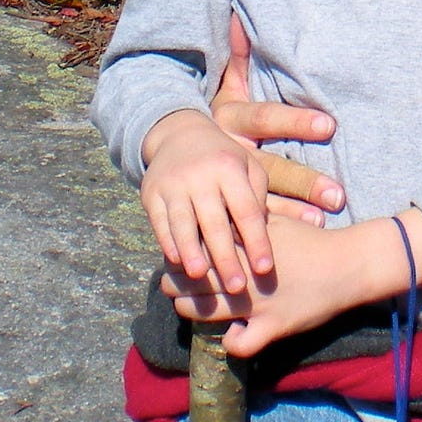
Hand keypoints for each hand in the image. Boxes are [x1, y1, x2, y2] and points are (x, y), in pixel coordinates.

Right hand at [138, 109, 273, 292]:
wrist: (178, 134)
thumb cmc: (224, 159)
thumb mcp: (248, 167)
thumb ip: (258, 198)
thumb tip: (270, 235)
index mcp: (230, 169)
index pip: (247, 211)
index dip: (257, 241)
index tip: (266, 268)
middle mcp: (201, 176)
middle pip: (215, 222)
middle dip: (226, 257)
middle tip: (237, 287)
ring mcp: (174, 184)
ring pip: (183, 223)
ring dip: (191, 251)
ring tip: (200, 276)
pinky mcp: (151, 192)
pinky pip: (159, 221)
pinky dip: (167, 242)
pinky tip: (175, 261)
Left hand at [162, 216, 375, 356]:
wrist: (347, 265)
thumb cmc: (310, 240)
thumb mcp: (276, 220)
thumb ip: (245, 219)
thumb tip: (216, 211)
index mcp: (245, 245)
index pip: (198, 248)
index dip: (179, 253)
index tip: (173, 255)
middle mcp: (246, 274)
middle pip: (194, 279)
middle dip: (175, 282)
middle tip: (170, 283)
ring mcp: (257, 303)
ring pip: (206, 311)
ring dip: (190, 309)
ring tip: (185, 305)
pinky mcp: (272, 327)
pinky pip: (241, 344)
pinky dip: (232, 342)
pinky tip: (232, 334)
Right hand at [212, 16, 343, 222]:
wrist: (170, 147)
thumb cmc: (217, 115)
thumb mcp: (225, 86)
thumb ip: (238, 56)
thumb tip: (241, 15)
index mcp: (231, 118)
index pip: (267, 118)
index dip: (296, 121)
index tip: (330, 125)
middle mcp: (228, 153)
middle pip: (270, 168)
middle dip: (304, 180)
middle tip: (338, 194)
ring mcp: (224, 183)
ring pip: (261, 201)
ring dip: (293, 212)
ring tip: (325, 220)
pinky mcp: (224, 205)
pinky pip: (251, 222)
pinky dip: (274, 232)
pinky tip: (300, 240)